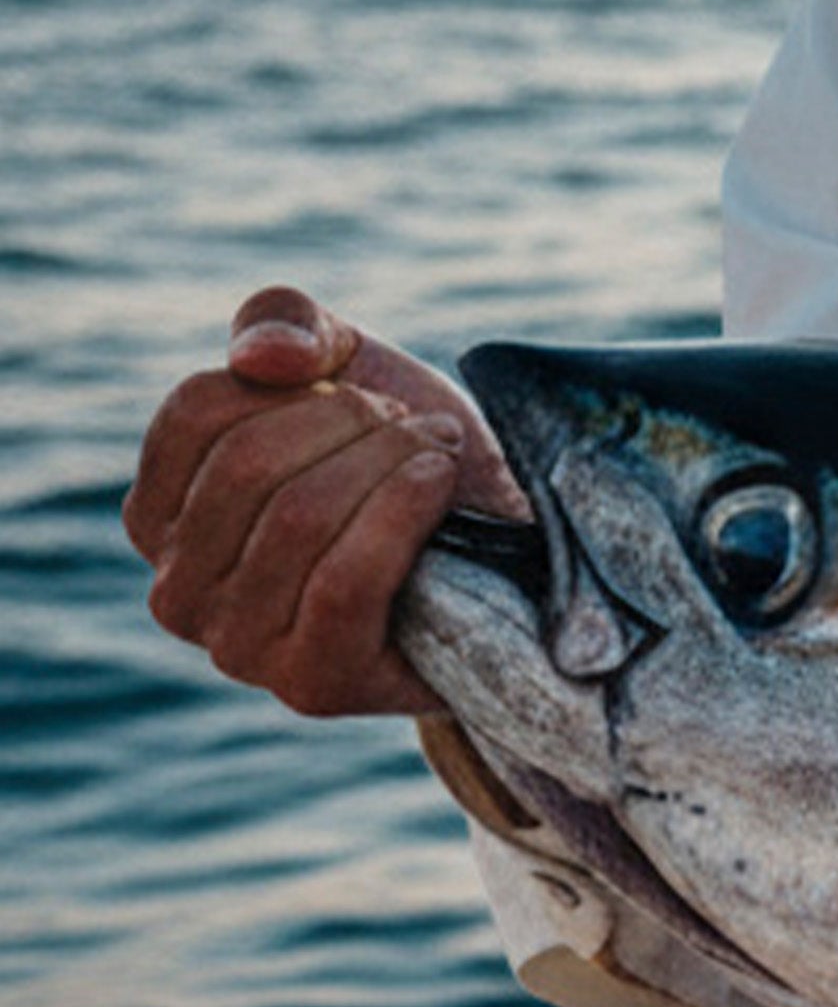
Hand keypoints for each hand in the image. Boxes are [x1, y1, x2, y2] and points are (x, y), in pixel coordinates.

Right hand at [123, 289, 518, 718]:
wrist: (508, 556)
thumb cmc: (407, 461)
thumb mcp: (344, 364)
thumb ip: (284, 322)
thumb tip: (263, 355)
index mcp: (160, 515)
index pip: (197, 414)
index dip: (296, 385)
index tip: (366, 394)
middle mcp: (177, 592)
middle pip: (247, 464)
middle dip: (352, 424)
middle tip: (419, 428)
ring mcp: (237, 648)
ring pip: (298, 517)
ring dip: (390, 465)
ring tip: (439, 456)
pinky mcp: (311, 684)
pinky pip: (344, 581)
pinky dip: (401, 515)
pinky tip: (437, 483)